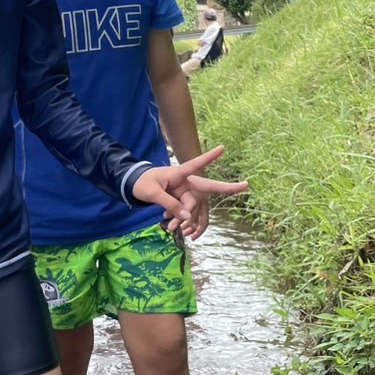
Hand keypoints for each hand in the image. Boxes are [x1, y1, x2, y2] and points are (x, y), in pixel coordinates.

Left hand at [132, 147, 248, 236]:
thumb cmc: (143, 183)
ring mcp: (183, 193)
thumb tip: (187, 217)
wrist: (134, 187)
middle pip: (199, 194)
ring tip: (171, 227)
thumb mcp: (153, 193)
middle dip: (219, 192)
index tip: (221, 148)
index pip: (196, 164)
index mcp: (178, 174)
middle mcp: (184, 183)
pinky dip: (179, 220)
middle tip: (239, 187)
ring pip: (191, 208)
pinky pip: (185, 213)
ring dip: (183, 218)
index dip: (209, 157)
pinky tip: (171, 225)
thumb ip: (170, 203)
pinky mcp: (180, 202)